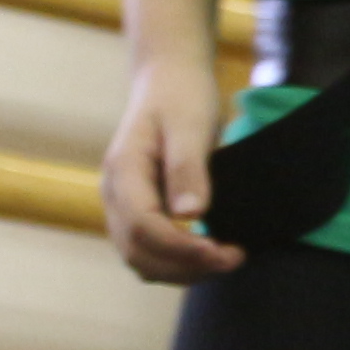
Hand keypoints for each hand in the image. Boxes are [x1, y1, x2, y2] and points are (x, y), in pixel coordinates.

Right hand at [103, 58, 243, 284]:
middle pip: (138, 252)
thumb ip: (188, 169)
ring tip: (227, 258)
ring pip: (141, 257)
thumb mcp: (190, 125)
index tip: (224, 252)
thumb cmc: (181, 96)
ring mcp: (123, 204)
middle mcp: (114, 194)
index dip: (182, 249)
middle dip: (185, 266)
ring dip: (181, 269)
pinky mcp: (138, 209)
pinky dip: (177, 260)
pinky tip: (211, 252)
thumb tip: (192, 215)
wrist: (168, 80)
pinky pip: (150, 248)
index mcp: (123, 172)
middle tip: (235, 258)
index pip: (144, 228)